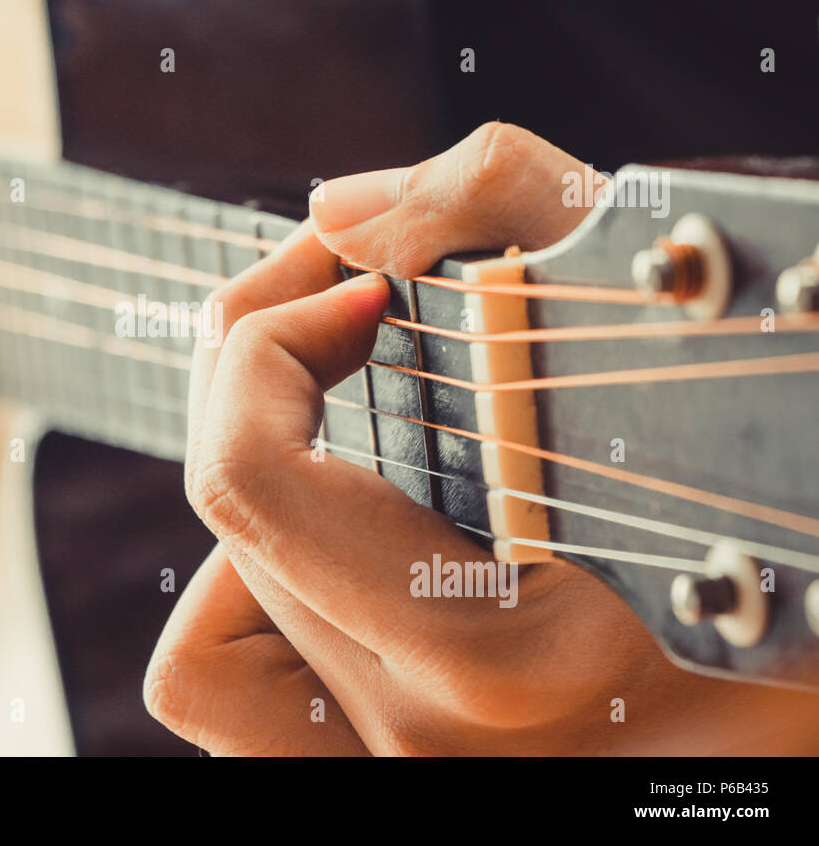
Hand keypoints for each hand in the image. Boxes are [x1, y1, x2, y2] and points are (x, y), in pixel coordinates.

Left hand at [145, 123, 818, 754]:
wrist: (817, 654)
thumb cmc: (789, 461)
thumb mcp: (678, 297)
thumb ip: (503, 201)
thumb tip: (334, 211)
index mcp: (491, 647)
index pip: (249, 479)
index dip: (266, 340)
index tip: (359, 284)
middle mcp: (427, 733)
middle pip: (228, 524)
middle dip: (260, 375)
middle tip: (343, 304)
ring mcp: (405, 767)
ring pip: (211, 626)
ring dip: (253, 492)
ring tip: (339, 419)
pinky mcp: (395, 769)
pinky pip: (233, 693)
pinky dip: (253, 593)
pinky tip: (340, 529)